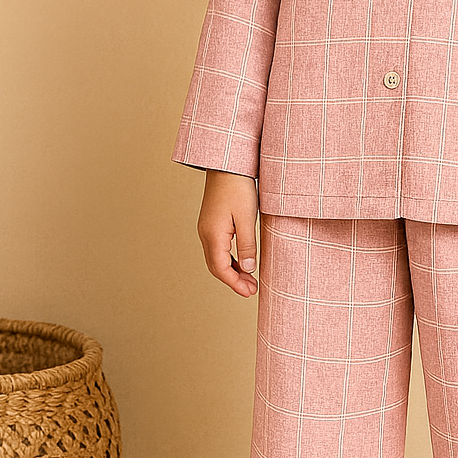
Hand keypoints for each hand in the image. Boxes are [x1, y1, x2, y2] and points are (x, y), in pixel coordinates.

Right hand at [197, 170, 258, 296]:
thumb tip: (248, 269)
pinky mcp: (211, 223)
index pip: (221, 269)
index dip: (235, 284)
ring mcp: (207, 228)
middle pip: (216, 267)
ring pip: (216, 258)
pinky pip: (218, 248)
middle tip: (252, 289)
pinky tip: (242, 261)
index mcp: (213, 235)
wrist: (227, 164)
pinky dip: (229, 259)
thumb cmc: (238, 187)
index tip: (250, 292)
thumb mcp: (248, 218)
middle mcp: (205, 234)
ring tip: (249, 279)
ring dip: (232, 271)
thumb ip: (247, 245)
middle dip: (233, 281)